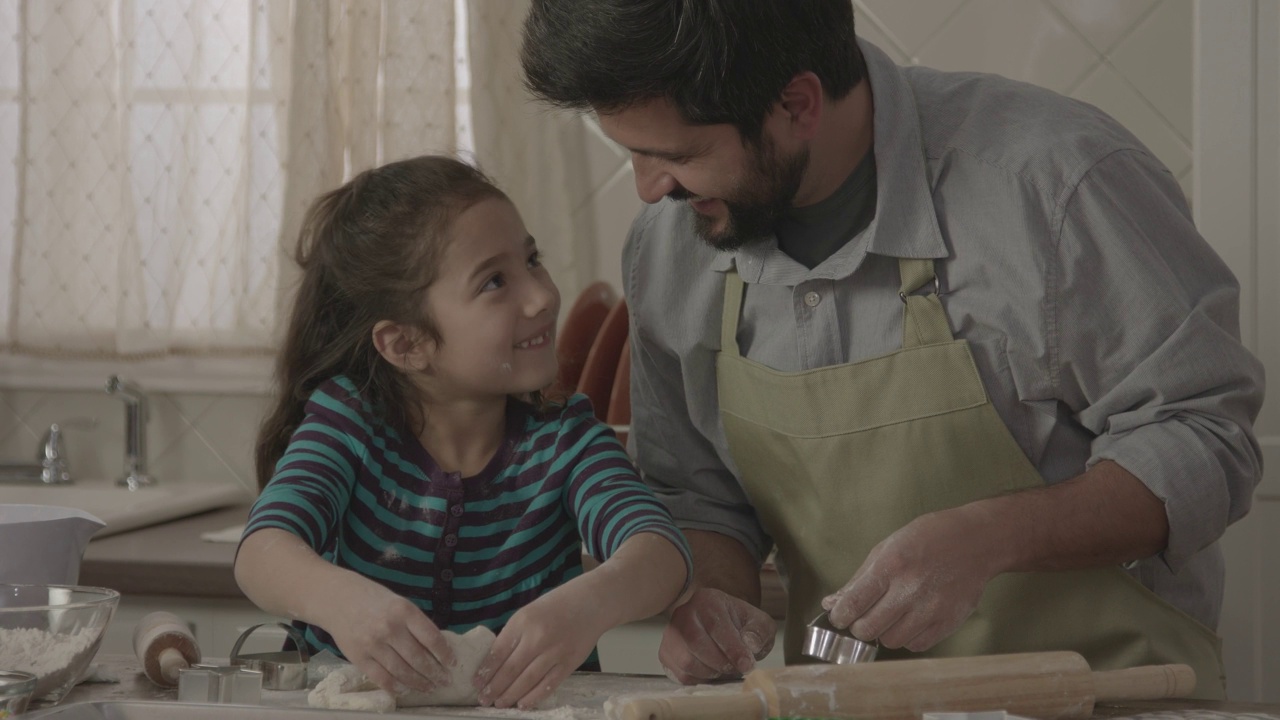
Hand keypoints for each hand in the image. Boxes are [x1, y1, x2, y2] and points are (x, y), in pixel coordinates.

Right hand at [319, 578, 454, 693]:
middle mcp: (389, 628)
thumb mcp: (399, 603)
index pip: (432, 638)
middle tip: (445, 681)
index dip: (445, 654)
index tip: (452, 663)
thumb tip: (437, 647)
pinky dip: (395, 687)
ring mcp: (373, 644)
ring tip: (429, 687)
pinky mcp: (359, 658)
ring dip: (419, 683)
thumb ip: (415, 623)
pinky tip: (405, 689)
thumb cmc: (374, 600)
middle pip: (419, 658)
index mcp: (404, 611)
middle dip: (435, 673)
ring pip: (402, 672)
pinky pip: (381, 678)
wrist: (338, 599)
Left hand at [474, 585, 604, 709]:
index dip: (485, 671)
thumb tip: (495, 663)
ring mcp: (555, 652)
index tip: (476, 684)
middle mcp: (538, 637)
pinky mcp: (570, 663)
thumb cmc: (556, 606)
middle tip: (484, 699)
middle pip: (510, 670)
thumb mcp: (529, 612)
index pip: (498, 652)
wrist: (591, 602)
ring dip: (510, 695)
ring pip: (527, 681)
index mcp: (523, 621)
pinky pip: (548, 685)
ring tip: (499, 704)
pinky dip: (534, 697)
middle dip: (494, 688)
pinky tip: (523, 703)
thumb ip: (514, 635)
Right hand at [658, 588, 775, 683]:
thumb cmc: (739, 624)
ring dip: (711, 672)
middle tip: (737, 668)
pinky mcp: (666, 653)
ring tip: (725, 669)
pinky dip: (700, 679)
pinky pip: (681, 675)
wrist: (720, 625)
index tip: (747, 665)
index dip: (732, 649)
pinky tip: (712, 672)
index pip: (715, 626)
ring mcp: (671, 633)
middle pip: (697, 644)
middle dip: (721, 663)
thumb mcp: (758, 622)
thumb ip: (759, 631)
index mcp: (707, 600)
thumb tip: (750, 644)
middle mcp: (684, 613)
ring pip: (687, 662)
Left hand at [823, 508, 1004, 651]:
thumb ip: (858, 579)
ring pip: (890, 641)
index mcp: (891, 565)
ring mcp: (932, 608)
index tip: (838, 617)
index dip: (839, 616)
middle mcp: (911, 589)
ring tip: (890, 615)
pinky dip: (907, 638)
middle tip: (863, 617)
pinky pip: (916, 645)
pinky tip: (909, 620)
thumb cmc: (928, 539)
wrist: (976, 541)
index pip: (854, 603)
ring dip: (883, 632)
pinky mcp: (948, 622)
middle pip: (868, 629)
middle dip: (858, 627)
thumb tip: (831, 603)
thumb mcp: (887, 547)